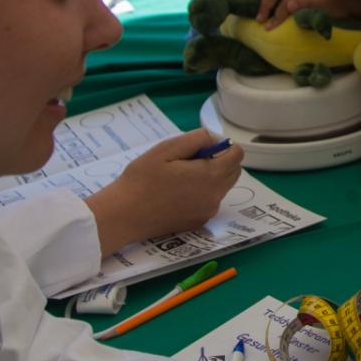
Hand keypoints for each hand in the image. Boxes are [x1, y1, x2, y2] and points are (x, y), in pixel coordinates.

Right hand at [99, 127, 243, 244]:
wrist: (123, 216)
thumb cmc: (142, 179)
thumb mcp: (166, 149)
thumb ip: (196, 139)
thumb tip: (216, 139)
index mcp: (211, 176)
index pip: (237, 155)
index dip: (221, 146)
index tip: (200, 147)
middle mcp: (216, 196)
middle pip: (233, 171)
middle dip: (219, 161)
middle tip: (188, 160)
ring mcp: (208, 212)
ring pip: (221, 186)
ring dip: (210, 177)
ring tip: (179, 177)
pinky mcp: (198, 222)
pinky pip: (209, 201)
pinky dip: (201, 192)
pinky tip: (175, 193)